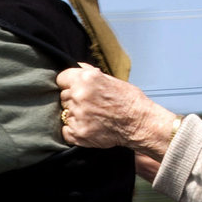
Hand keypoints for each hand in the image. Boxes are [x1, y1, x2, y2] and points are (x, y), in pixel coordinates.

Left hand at [58, 65, 179, 178]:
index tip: (75, 88)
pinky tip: (88, 126)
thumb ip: (90, 73)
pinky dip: (74, 130)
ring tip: (92, 116)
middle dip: (73, 99)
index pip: (61, 79)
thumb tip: (77, 68)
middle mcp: (79, 96)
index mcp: (85, 79)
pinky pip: (65, 130)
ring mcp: (78, 116)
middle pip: (63, 96)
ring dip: (75, 115)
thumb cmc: (129, 100)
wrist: (140, 123)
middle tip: (90, 104)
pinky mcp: (78, 133)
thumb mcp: (110, 79)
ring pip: (64, 113)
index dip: (68, 83)